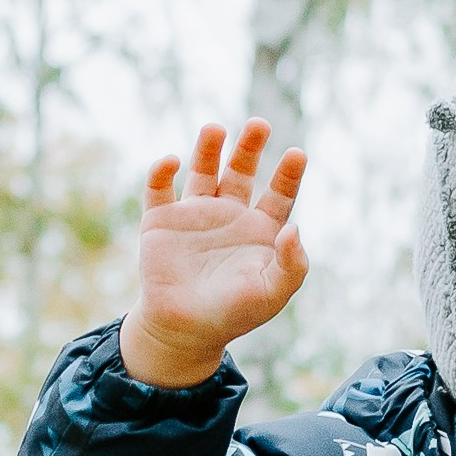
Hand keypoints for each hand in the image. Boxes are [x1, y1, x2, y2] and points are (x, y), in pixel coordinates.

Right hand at [119, 120, 309, 388]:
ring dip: (208, 148)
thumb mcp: (272, 294)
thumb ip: (291, 264)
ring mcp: (194, 215)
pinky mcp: (160, 221)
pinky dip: (161, 172)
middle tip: (260, 124)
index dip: (288, 174)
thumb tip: (294, 228)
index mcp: (259, 230)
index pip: (278, 193)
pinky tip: (173, 161)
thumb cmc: (233, 314)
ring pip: (203, 171)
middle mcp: (229, 214)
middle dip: (250, 147)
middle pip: (242, 171)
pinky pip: (159, 189)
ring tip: (215, 128)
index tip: (297, 153)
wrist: (184, 330)